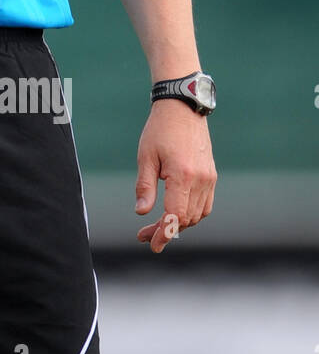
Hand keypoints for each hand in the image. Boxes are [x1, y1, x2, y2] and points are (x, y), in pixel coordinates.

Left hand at [134, 99, 216, 252]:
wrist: (183, 109)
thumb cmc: (159, 130)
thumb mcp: (145, 156)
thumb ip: (145, 186)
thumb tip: (141, 212)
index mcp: (182, 175)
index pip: (175, 215)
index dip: (163, 233)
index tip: (152, 244)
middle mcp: (201, 180)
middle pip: (186, 219)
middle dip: (165, 230)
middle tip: (144, 235)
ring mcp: (210, 178)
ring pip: (198, 215)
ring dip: (178, 224)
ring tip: (156, 226)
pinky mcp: (211, 176)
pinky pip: (205, 205)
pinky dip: (191, 214)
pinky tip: (174, 213)